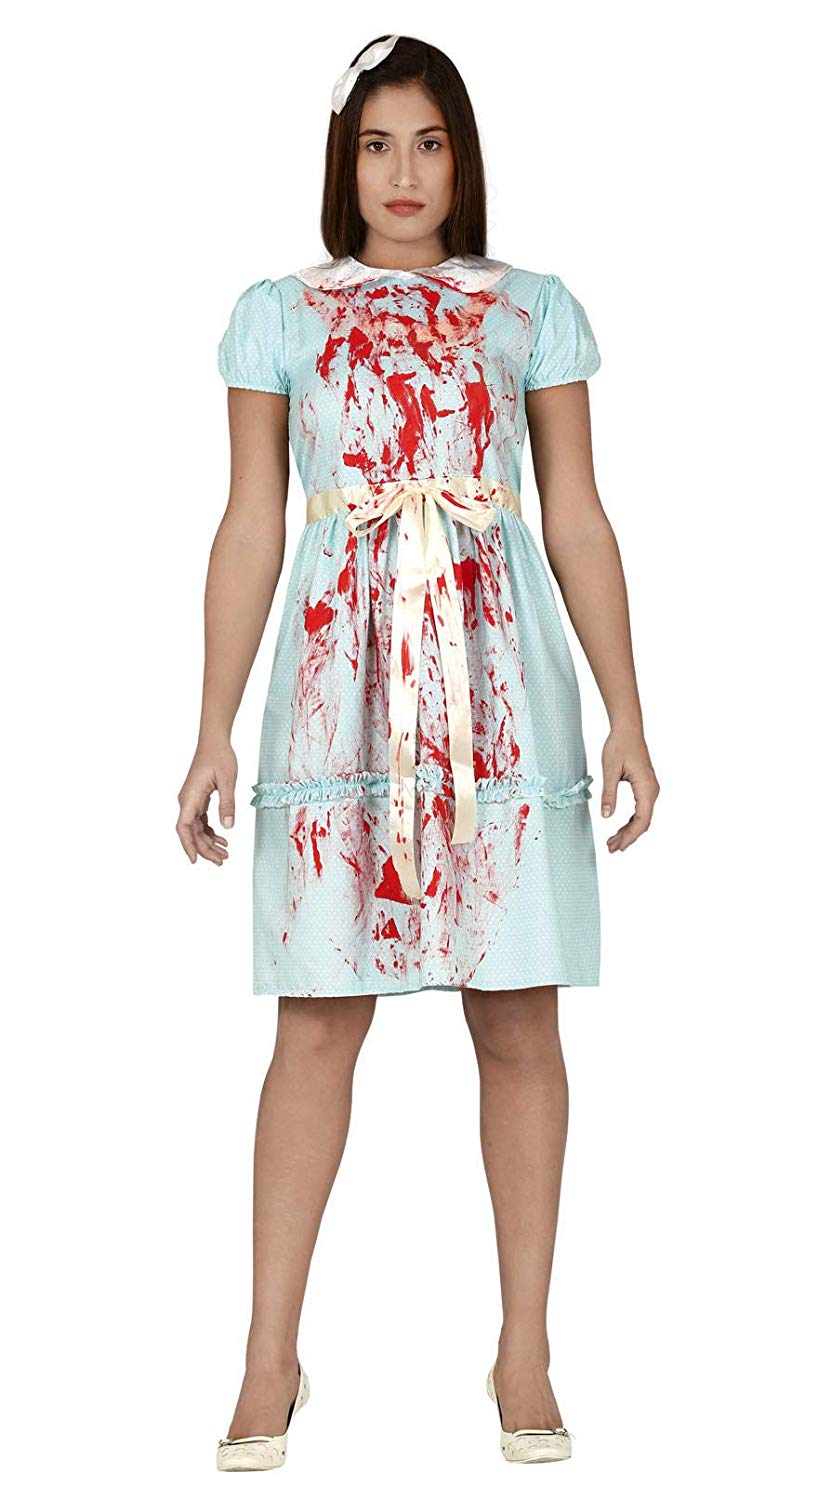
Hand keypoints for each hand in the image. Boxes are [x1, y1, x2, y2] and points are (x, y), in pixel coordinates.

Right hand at [176, 740, 237, 865]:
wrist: (214, 741)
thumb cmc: (219, 756)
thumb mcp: (227, 781)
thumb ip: (227, 804)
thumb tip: (228, 827)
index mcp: (190, 798)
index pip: (184, 828)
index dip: (188, 845)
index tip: (194, 860)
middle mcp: (187, 801)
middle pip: (191, 832)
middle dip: (205, 848)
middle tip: (222, 860)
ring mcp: (192, 800)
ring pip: (196, 828)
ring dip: (208, 842)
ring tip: (224, 853)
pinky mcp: (199, 798)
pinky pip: (201, 820)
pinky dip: (210, 831)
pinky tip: (222, 838)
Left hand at [600, 729, 659, 852]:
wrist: (628, 730)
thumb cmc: (619, 746)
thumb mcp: (610, 770)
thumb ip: (609, 794)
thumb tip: (606, 816)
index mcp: (646, 788)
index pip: (642, 820)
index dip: (630, 836)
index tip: (618, 846)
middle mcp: (652, 791)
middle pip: (643, 822)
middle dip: (628, 837)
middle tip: (611, 848)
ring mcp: (650, 790)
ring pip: (642, 818)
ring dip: (628, 831)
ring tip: (612, 842)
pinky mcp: (644, 788)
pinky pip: (640, 810)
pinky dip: (630, 822)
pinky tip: (620, 829)